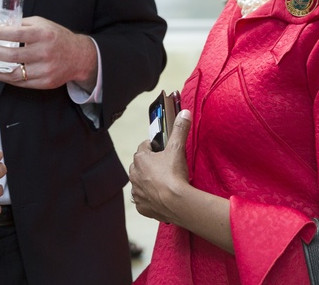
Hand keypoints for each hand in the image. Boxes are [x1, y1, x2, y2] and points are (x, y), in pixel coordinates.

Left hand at [0, 16, 97, 90]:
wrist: (79, 57)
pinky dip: (5, 78)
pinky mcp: (44, 83)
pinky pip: (20, 82)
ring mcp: (44, 70)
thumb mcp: (42, 24)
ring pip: (14, 73)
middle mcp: (44, 53)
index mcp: (43, 35)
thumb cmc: (57, 37)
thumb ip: (22, 24)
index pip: (17, 34)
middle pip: (12, 55)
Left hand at [129, 109, 191, 223]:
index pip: (144, 147)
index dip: (153, 146)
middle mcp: (134, 175)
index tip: (161, 148)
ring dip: (147, 182)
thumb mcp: (177, 148)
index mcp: (140, 159)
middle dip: (149, 164)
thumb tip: (184, 113)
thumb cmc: (174, 174)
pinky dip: (149, 199)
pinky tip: (159, 198)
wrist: (176, 203)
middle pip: (140, 165)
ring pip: (139, 183)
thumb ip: (180, 129)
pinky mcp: (142, 206)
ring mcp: (137, 192)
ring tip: (162, 183)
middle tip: (164, 166)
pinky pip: (143, 201)